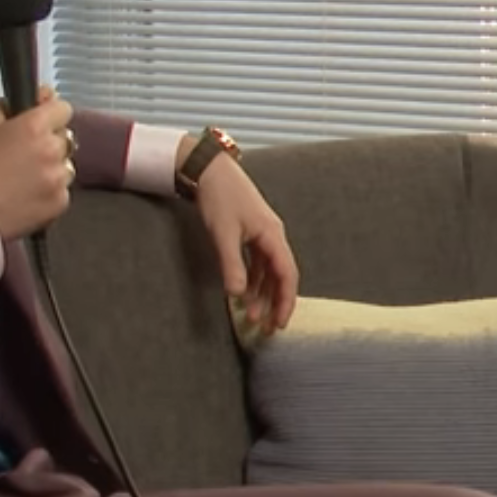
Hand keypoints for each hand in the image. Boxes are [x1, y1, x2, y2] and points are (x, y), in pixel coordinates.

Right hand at [0, 89, 75, 240]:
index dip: (52, 113)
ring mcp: (58, 177)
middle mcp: (51, 149)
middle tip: (28, 154)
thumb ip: (8, 109)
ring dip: (53, 168)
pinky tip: (29, 194)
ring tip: (26, 177)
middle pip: (66, 137)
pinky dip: (50, 191)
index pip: (63, 108)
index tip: (45, 119)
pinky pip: (63, 190)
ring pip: (66, 165)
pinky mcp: (61, 201)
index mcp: (34, 126)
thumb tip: (23, 101)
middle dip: (51, 142)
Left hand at [195, 154, 298, 333]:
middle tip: (268, 328)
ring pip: (269, 271)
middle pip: (281, 276)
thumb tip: (238, 294)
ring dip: (262, 294)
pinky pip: (258, 262)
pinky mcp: (251, 232)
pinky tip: (244, 293)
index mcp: (272, 236)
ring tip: (252, 316)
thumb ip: (232, 265)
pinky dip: (253, 280)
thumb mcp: (223, 234)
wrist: (209, 169)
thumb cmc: (219, 197)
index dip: (286, 301)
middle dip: (276, 303)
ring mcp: (262, 234)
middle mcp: (273, 236)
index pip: (287, 275)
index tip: (279, 323)